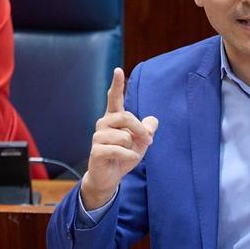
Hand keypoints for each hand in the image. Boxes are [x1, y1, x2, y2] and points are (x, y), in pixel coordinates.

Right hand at [80, 68, 159, 209]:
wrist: (109, 178)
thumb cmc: (123, 157)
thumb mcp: (140, 142)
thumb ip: (146, 129)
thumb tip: (153, 120)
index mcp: (113, 119)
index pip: (115, 98)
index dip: (117, 85)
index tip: (118, 70)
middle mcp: (103, 124)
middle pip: (126, 117)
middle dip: (140, 131)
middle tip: (147, 142)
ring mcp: (98, 137)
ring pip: (124, 136)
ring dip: (132, 148)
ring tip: (127, 154)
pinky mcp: (97, 151)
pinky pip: (119, 150)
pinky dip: (128, 157)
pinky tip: (125, 161)